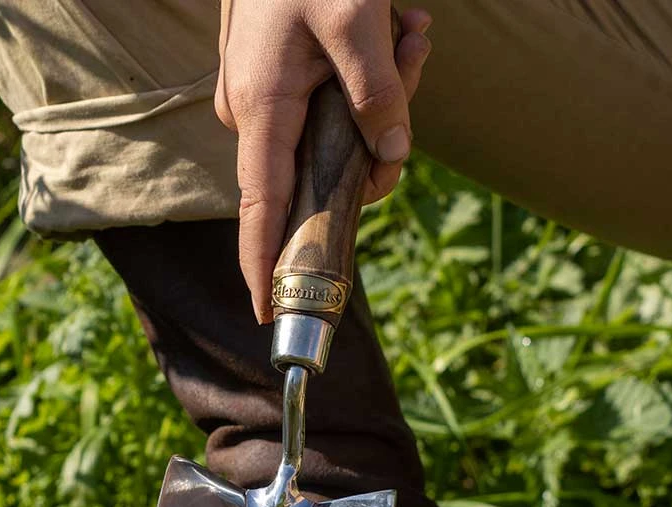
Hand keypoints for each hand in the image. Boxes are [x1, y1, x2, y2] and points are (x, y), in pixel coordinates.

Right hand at [215, 1, 431, 321]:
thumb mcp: (357, 18)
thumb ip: (380, 94)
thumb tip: (394, 158)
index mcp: (263, 109)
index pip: (261, 209)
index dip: (264, 264)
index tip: (268, 313)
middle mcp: (255, 114)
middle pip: (321, 168)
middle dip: (380, 136)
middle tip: (415, 55)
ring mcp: (264, 98)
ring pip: (333, 133)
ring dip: (384, 94)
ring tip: (410, 28)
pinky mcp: (277, 80)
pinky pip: (327, 103)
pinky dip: (368, 77)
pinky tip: (396, 28)